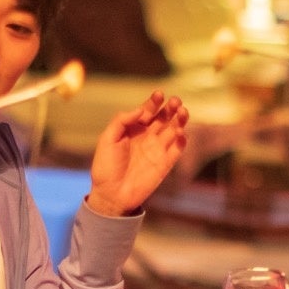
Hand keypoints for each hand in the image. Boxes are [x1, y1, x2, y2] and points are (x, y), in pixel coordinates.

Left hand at [87, 92, 188, 216]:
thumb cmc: (106, 166)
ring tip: (183, 112)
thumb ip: (122, 121)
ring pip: (174, 130)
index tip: (159, 95)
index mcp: (133, 129)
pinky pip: (178, 149)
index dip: (154, 102)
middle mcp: (147, 137)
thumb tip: (141, 110)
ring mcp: (157, 150)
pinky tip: (180, 133)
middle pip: (164, 117)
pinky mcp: (165, 164)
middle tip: (176, 101)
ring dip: (180, 120)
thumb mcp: (107, 139)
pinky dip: (182, 140)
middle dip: (171, 107)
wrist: (111, 194)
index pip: (148, 111)